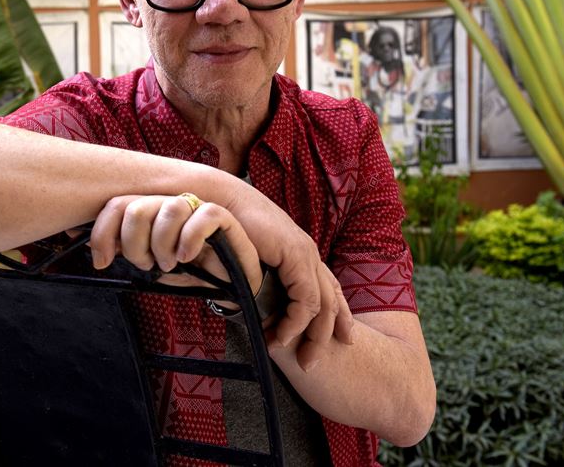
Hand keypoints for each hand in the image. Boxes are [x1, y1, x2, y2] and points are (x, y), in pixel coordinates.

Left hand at [88, 194, 262, 294]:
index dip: (104, 233)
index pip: (117, 205)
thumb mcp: (152, 265)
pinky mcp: (222, 216)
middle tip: (149, 264)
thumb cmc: (190, 273)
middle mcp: (169, 204)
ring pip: (170, 209)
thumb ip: (129, 252)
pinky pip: (203, 215)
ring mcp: (196, 208)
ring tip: (171, 262)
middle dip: (136, 245)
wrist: (229, 287)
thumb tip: (100, 253)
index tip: (102, 262)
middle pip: (138, 209)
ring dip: (164, 244)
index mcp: (150, 212)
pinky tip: (188, 256)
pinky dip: (191, 239)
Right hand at [224, 190, 354, 369]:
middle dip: (328, 334)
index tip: (342, 340)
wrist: (221, 202)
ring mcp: (305, 253)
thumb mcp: (251, 261)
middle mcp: (309, 253)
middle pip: (332, 300)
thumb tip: (254, 307)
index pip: (329, 288)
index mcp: (301, 253)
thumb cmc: (228, 228)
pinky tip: (284, 336)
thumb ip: (259, 281)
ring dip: (312, 335)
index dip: (339, 315)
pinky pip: (306, 299)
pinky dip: (297, 322)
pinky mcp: (296, 255)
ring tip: (301, 359)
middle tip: (315, 361)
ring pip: (323, 304)